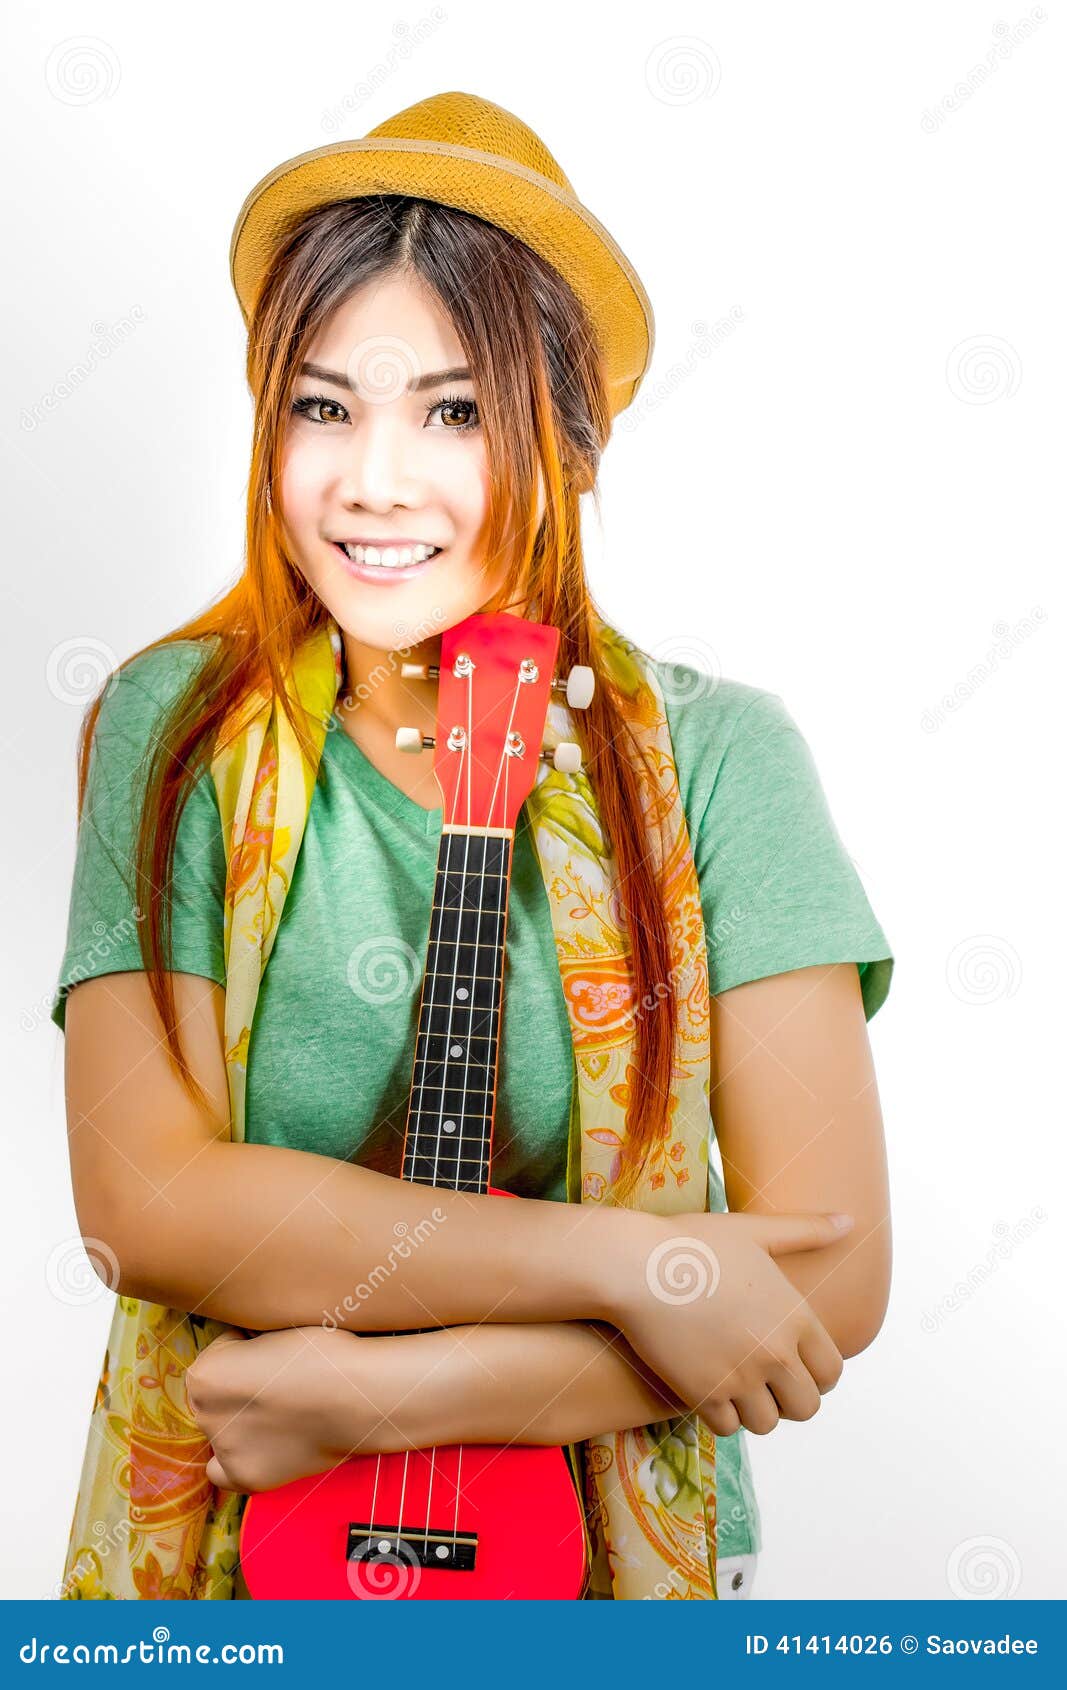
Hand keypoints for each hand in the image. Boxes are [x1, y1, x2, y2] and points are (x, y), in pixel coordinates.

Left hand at [185, 1326, 366, 1492]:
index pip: (218, 1355)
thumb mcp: (270, 1328)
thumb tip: (243, 1355)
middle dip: (241, 1388)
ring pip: (221, 1431)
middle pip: (216, 1396)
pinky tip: (259, 1446)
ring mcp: (225, 1449)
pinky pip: (221, 1473)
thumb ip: (243, 1347)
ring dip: (241, 1422)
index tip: (273, 1353)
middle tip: (280, 1385)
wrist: (355, 1396)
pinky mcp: (247, 1476)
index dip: (248, 1350)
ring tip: (281, 1413)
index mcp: (205, 1374)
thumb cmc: (322, 1354)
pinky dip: (232, 1462)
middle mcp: (205, 1415)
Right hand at [604, 1210, 852, 1437]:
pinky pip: (727, 1427)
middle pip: (806, 1406)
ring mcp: (740, 1377)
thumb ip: (805, 1231)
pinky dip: (720, 1415)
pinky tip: (708, 1390)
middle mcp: (775, 1352)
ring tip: (737, 1385)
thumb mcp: (753, 1231)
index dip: (817, 1375)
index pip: (832, 1372)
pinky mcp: (704, 1394)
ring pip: (767, 1422)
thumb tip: (851, 1221)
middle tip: (766, 1382)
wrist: (634, 1266)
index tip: (796, 1368)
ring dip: (754, 1409)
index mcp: (794, 1316)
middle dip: (789, 1398)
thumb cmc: (692, 1242)